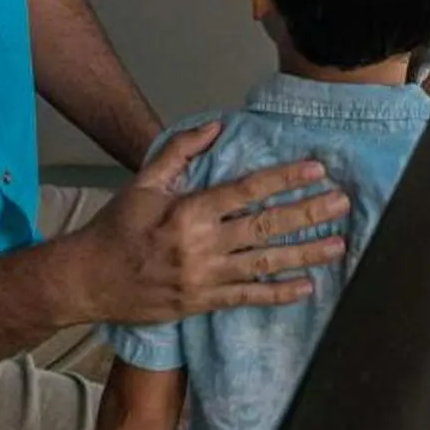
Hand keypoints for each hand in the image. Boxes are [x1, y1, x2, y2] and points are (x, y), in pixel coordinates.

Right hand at [70, 125, 348, 323]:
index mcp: (189, 211)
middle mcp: (201, 245)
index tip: (316, 170)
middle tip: (342, 203)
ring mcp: (204, 277)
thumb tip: (215, 126)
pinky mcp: (202, 303)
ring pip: (264, 263)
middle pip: (265, 226)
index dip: (284, 179)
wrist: (87, 282)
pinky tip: (307, 286)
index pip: (247, 191)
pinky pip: (247, 298)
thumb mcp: (143, 182)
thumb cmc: (116, 228)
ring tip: (339, 244)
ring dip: (305, 253)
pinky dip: (278, 294)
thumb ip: (180, 151)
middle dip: (308, 214)